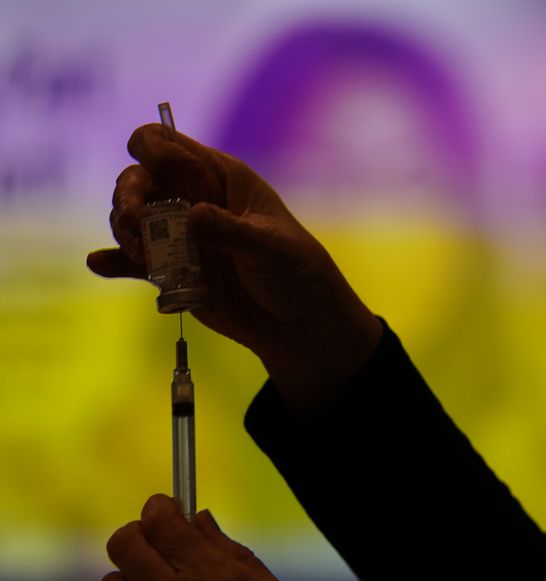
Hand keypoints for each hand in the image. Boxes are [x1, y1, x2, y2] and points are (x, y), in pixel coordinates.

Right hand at [87, 124, 380, 413]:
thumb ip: (231, 231)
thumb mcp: (271, 247)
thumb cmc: (297, 272)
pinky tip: (99, 263)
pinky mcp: (172, 269)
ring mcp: (180, 235)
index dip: (152, 148)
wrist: (299, 324)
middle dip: (128, 194)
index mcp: (220, 178)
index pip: (169, 144)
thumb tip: (191, 216)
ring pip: (132, 217)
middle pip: (140, 179)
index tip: (152, 173)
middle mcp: (194, 199)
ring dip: (123, 229)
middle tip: (134, 223)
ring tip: (141, 256)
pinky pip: (133, 261)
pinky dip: (114, 261)